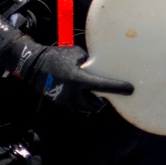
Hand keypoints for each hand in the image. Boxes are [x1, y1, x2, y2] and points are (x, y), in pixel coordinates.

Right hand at [14, 41, 133, 112]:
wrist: (35, 66)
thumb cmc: (58, 56)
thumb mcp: (78, 55)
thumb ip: (90, 64)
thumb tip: (102, 66)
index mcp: (79, 79)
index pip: (103, 86)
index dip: (118, 88)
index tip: (131, 89)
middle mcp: (73, 93)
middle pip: (96, 105)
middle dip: (103, 100)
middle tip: (106, 92)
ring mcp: (66, 100)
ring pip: (86, 108)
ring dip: (92, 102)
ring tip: (93, 92)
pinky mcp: (60, 103)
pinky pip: (76, 107)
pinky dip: (81, 102)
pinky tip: (82, 93)